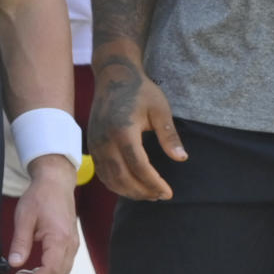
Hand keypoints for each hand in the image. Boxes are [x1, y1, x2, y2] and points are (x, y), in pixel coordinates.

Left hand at [7, 156, 78, 273]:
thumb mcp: (24, 217)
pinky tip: (35, 269)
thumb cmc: (40, 196)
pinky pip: (63, 265)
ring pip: (62, 272)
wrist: (56, 182)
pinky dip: (50, 272)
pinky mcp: (70, 243)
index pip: (51, 270)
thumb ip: (20, 242)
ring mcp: (73, 244)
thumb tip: (15, 264)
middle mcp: (70, 244)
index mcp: (59, 238)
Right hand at [89, 55, 186, 199]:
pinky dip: (117, 185)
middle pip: (122, 177)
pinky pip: (102, 173)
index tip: (168, 193)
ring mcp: (95, 145)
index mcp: (123, 131)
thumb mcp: (160, 109)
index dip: (153, 183)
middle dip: (142, 192)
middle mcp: (105, 140)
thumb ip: (169, 135)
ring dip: (129, 192)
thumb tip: (182, 158)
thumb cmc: (140, 91)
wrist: (114, 77)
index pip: (138, 166)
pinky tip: (132, 187)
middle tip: (161, 196)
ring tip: (149, 194)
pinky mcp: (92, 146)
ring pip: (110, 179)